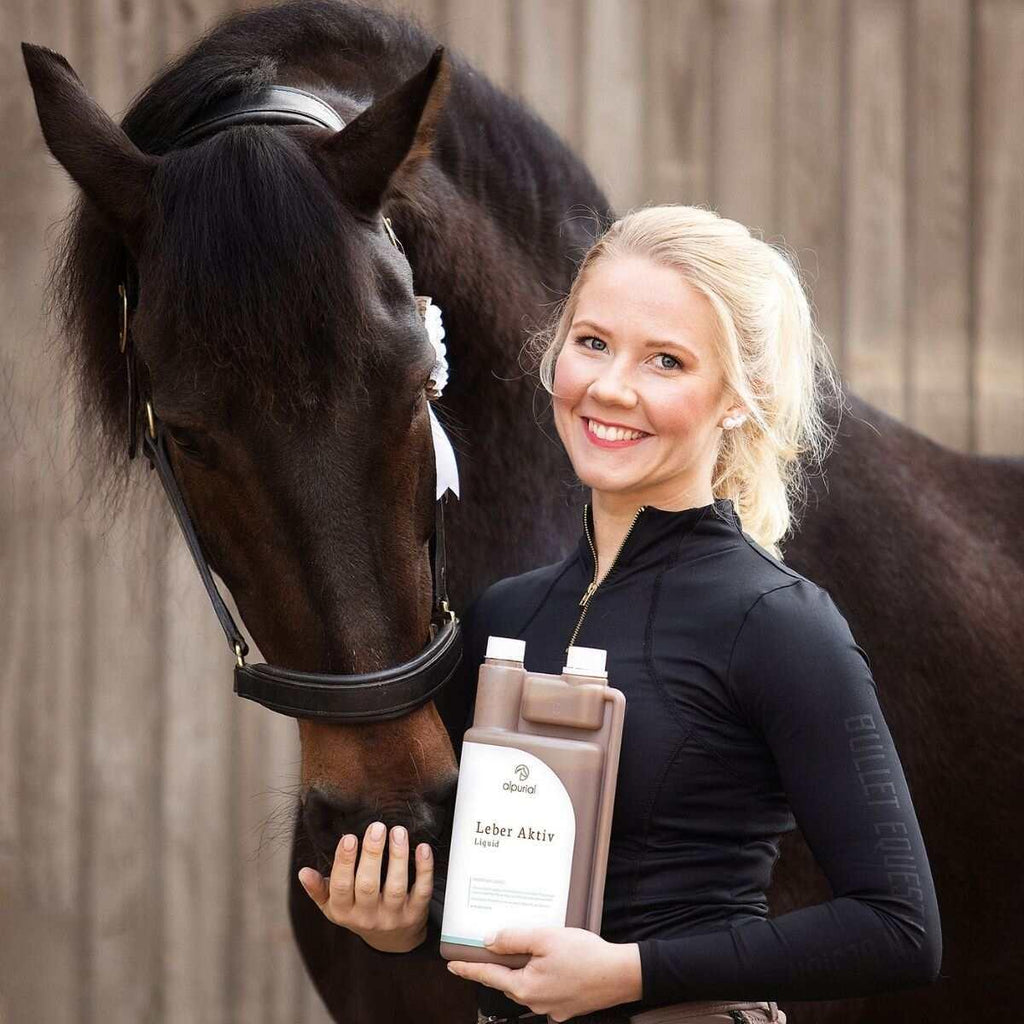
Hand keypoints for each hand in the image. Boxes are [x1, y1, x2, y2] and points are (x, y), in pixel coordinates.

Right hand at [297, 820, 433, 952]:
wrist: (391, 940)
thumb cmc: (358, 912)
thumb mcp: (334, 906)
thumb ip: (319, 889)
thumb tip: (303, 872)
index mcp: (344, 911)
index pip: (341, 887)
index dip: (344, 863)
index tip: (348, 837)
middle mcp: (368, 916)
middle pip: (368, 885)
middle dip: (372, 854)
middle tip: (376, 827)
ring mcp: (393, 916)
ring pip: (396, 886)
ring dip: (397, 857)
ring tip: (398, 831)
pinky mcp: (415, 913)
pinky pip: (422, 891)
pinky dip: (424, 869)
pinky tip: (423, 848)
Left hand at [446, 927, 641, 1020]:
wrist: (620, 975)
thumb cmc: (585, 955)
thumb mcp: (545, 937)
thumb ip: (514, 939)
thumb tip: (490, 941)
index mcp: (525, 987)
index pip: (488, 976)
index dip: (468, 969)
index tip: (452, 966)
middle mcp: (535, 1003)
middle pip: (508, 982)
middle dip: (500, 967)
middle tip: (493, 948)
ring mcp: (551, 1009)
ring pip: (527, 987)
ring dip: (524, 971)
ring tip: (531, 950)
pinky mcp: (566, 1008)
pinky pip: (546, 992)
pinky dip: (543, 978)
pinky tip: (555, 964)